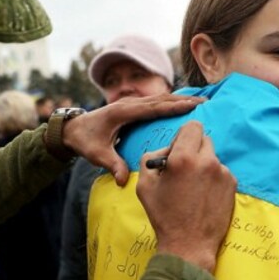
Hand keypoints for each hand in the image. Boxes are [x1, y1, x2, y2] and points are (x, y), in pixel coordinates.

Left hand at [63, 94, 204, 185]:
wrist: (73, 129)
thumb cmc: (85, 141)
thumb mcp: (97, 154)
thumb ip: (112, 165)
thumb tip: (123, 181)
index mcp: (123, 112)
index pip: (154, 108)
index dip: (174, 106)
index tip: (194, 106)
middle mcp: (129, 104)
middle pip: (161, 99)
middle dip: (184, 99)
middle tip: (205, 101)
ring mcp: (131, 103)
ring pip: (160, 98)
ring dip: (180, 99)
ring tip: (200, 102)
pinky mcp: (132, 107)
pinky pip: (155, 102)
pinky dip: (171, 102)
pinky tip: (183, 106)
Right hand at [136, 121, 235, 272]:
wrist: (189, 244)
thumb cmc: (164, 216)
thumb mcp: (144, 185)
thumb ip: (151, 158)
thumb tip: (166, 150)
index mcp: (183, 158)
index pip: (192, 126)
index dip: (183, 136)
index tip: (178, 150)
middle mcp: (207, 161)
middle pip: (204, 139)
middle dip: (193, 149)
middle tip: (183, 168)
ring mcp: (222, 173)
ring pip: (212, 156)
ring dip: (203, 164)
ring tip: (193, 187)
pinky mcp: (232, 184)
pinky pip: (221, 171)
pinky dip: (213, 178)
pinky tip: (203, 195)